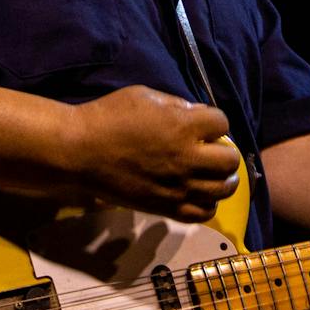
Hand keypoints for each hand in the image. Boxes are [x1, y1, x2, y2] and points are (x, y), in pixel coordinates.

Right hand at [65, 85, 240, 220]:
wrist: (80, 151)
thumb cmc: (109, 117)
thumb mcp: (145, 96)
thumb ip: (177, 105)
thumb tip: (198, 114)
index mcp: (183, 126)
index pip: (222, 123)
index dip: (215, 122)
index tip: (204, 125)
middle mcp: (186, 158)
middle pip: (230, 161)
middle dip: (225, 152)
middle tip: (212, 150)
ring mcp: (178, 186)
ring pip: (223, 190)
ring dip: (223, 180)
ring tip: (213, 175)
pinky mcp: (165, 207)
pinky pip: (202, 213)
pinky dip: (207, 204)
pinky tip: (199, 194)